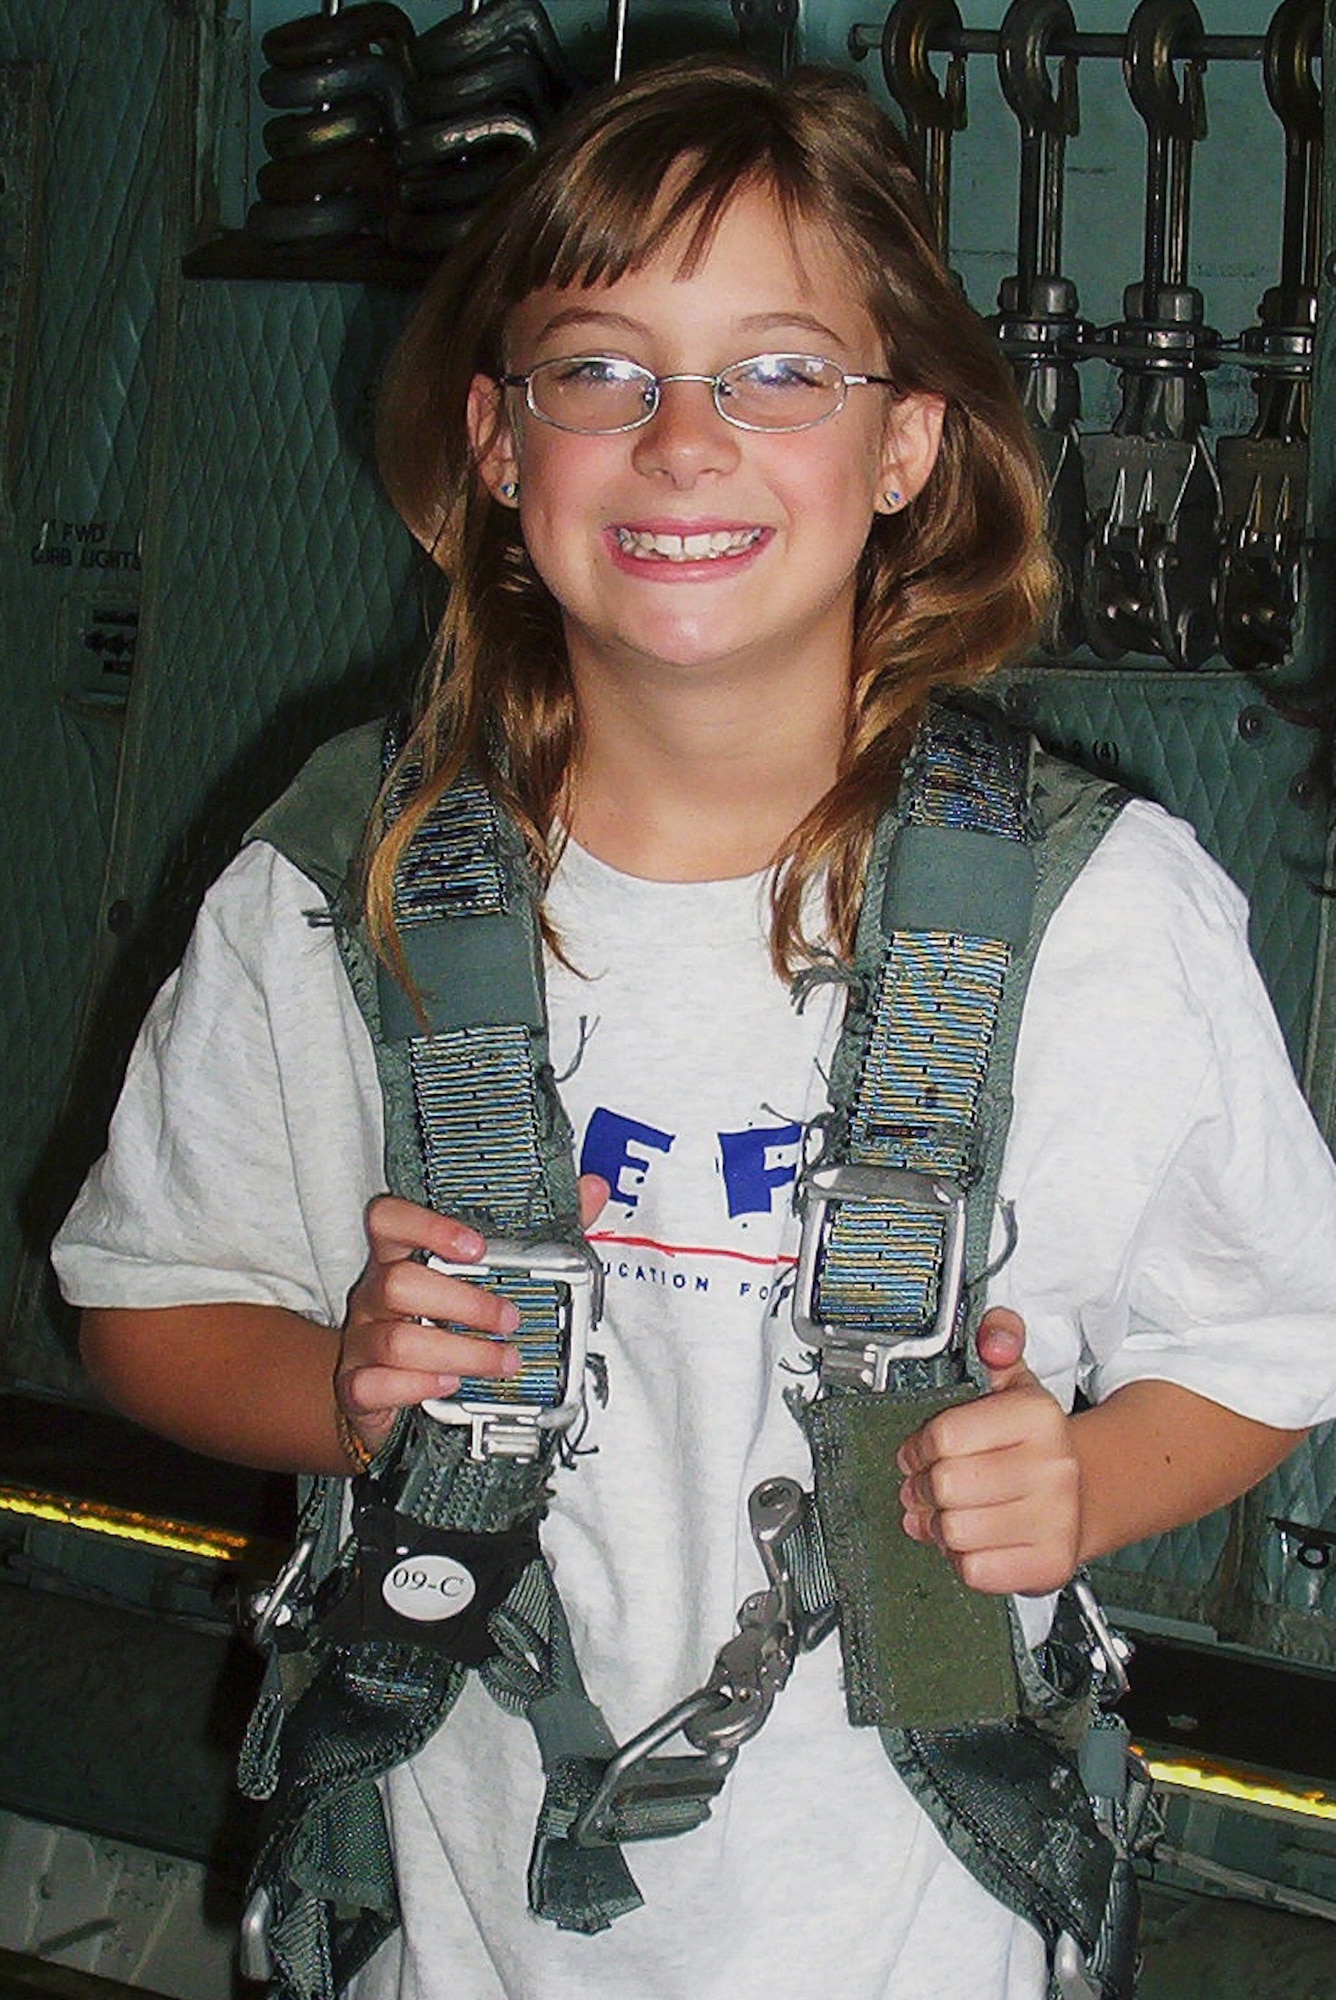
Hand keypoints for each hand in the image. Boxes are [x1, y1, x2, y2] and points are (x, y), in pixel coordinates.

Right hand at [335, 1176, 608, 1454]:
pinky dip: (417, 1386)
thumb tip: (592, 1189)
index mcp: (400, 1255)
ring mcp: (362, 1339)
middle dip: (465, 1303)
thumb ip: (540, 1233)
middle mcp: (375, 1293)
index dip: (426, 1226)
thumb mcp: (486, 1276)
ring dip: (460, 1352)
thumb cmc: (442, 1321)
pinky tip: (451, 1385)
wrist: (390, 1388)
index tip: (476, 1247)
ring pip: (397, 1339)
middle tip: (512, 1319)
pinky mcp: (358, 1385)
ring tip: (505, 1362)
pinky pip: (373, 1384)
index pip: (388, 1219)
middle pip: (399, 1282)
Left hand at [896, 1308, 1082, 1594]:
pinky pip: (974, 1570)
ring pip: (954, 1530)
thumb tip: (995, 1337)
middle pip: (944, 1485)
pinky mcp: (1049, 1564)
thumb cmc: (1035, 1444)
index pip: (944, 1435)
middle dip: (922, 1487)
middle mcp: (1053, 1467)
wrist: (1086, 1496)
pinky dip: (962, 1558)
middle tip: (925, 1486)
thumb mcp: (1018, 1382)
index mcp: (1037, 1416)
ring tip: (947, 1512)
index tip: (917, 1451)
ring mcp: (1056, 1519)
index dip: (918, 1446)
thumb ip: (1001, 1339)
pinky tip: (973, 1539)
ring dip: (938, 1525)